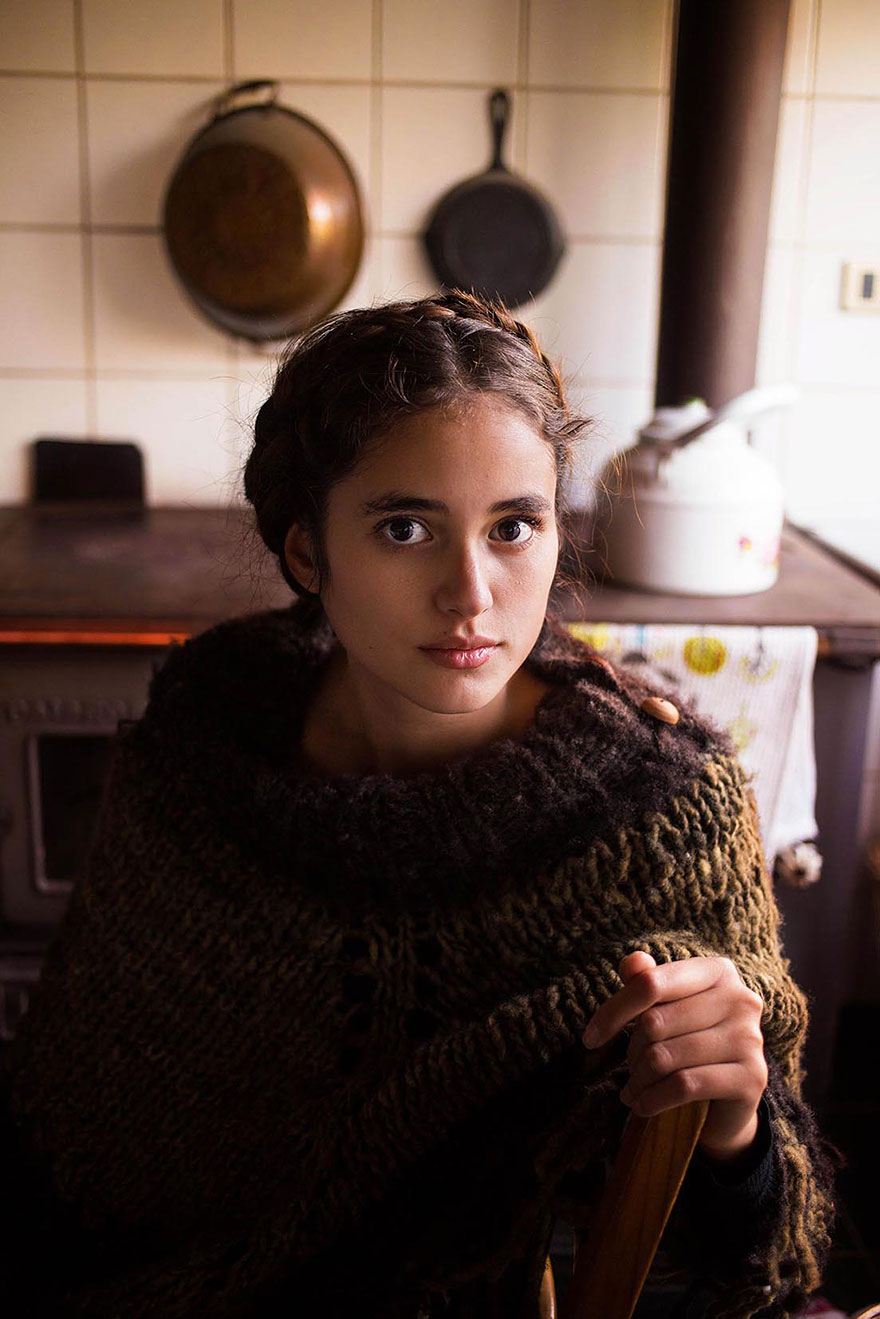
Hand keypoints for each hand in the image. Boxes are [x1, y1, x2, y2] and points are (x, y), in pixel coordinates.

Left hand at [582, 951, 767, 1160]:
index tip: (589, 1039)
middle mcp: (741, 999)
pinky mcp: (753, 1078)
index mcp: (718, 971)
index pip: (650, 983)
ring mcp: (751, 1038)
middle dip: (631, 1052)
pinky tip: (643, 1106)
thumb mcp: (665, 1008)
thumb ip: (646, 981)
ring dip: (639, 1080)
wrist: (726, 1100)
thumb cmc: (688, 1042)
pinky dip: (653, 1100)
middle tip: (630, 1069)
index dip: (614, 1011)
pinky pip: (684, 1085)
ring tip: (635, 1089)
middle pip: (655, 1022)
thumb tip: (632, 962)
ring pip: (666, 1057)